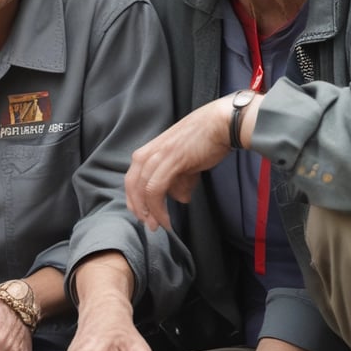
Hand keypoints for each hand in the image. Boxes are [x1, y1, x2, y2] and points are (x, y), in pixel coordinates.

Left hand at [125, 96, 234, 231]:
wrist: (219, 124)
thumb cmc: (204, 140)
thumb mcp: (183, 162)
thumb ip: (178, 179)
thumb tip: (179, 198)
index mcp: (147, 152)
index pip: (131, 180)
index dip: (135, 201)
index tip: (144, 217)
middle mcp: (147, 153)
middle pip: (132, 186)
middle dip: (139, 209)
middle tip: (150, 226)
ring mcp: (158, 155)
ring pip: (143, 190)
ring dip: (150, 212)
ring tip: (159, 226)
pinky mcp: (170, 160)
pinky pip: (156, 189)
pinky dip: (158, 208)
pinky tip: (166, 219)